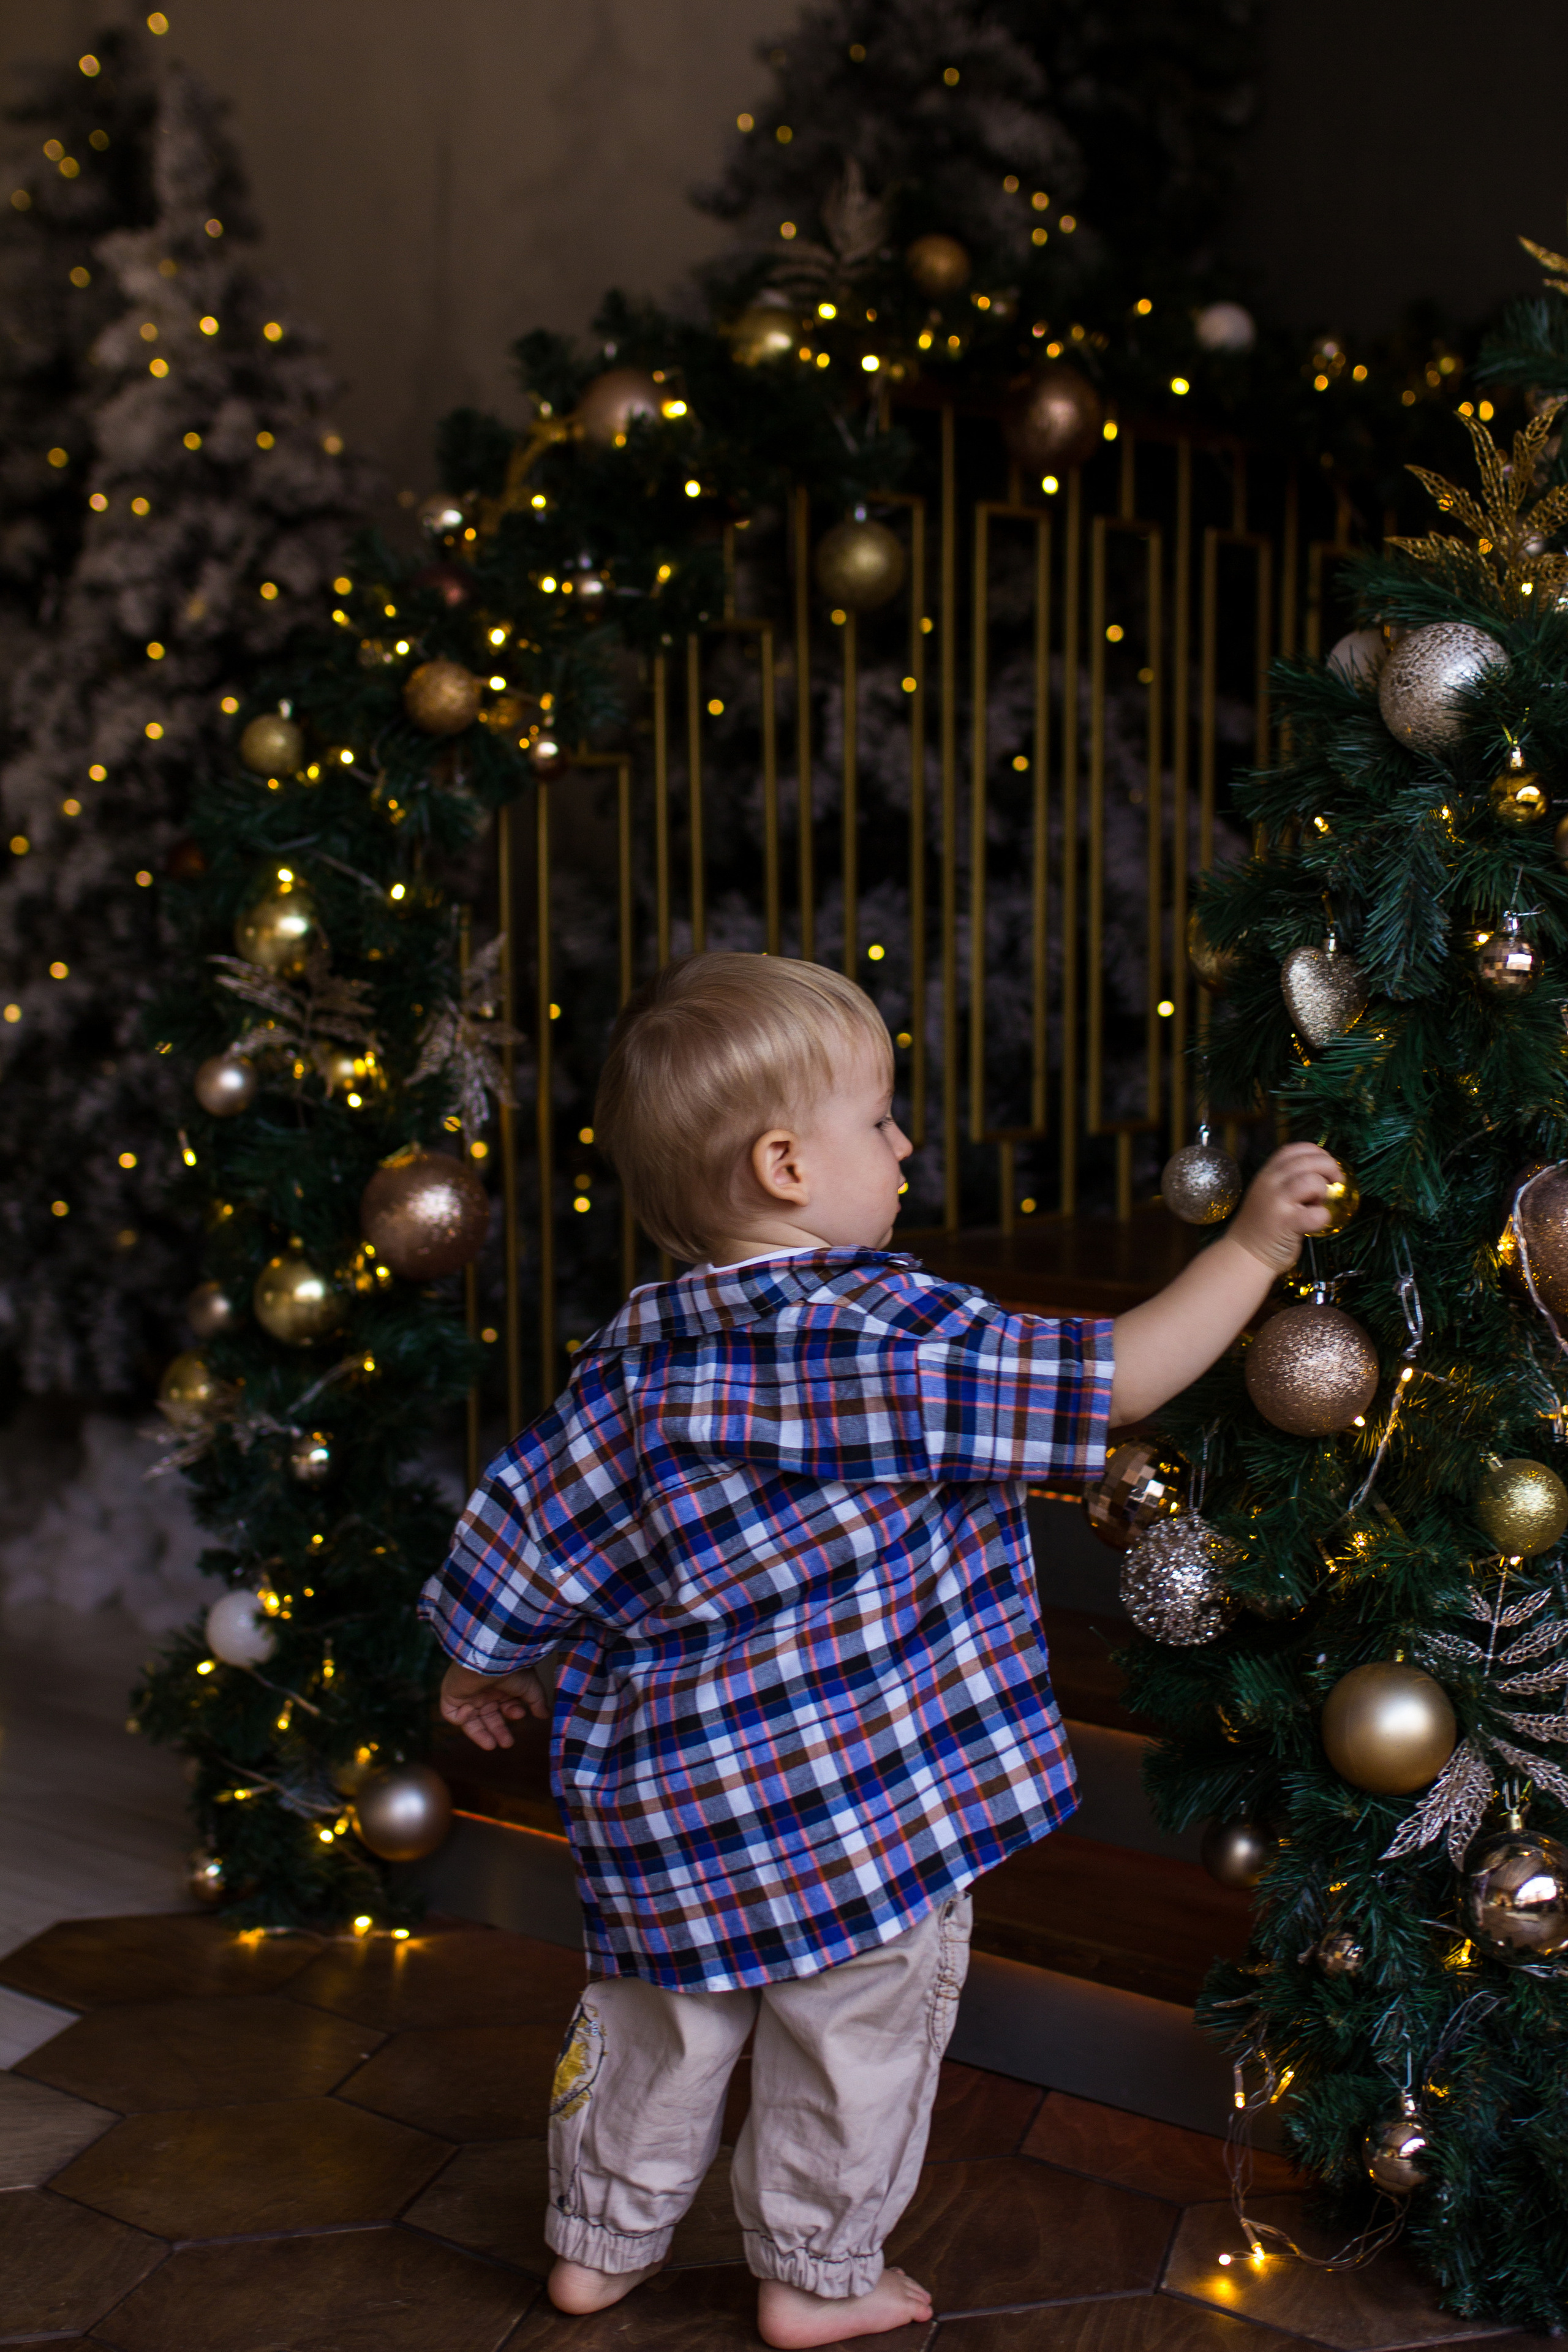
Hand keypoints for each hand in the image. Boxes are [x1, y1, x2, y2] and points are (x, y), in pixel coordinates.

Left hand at [440, 1658, 549, 1750]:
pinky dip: (461, 1718)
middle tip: (507, 1744)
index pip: (504, 1706)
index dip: (512, 1713)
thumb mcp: (530, 1687)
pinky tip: (471, 1710)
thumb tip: (545, 1715)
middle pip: (488, 1717)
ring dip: (480, 1734)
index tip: (518, 1714)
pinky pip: (451, 1714)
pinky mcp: (450, 1696)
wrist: (488, 1658)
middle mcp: (483, 1691)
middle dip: (498, 1731)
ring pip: (470, 1721)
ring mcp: (466, 1694)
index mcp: (500, 1686)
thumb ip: (537, 1702)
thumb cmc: (511, 1669)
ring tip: (491, 1746)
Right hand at [1228, 1142, 1342, 1273]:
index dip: (1317, 1152)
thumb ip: (1289, 1180)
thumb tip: (1322, 1171)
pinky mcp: (1286, 1224)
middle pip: (1308, 1161)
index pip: (1295, 1149)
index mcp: (1267, 1173)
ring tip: (1318, 1203)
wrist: (1245, 1254)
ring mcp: (1277, 1203)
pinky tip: (1316, 1222)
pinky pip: (1317, 1214)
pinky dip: (1323, 1217)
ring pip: (1312, 1181)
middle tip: (1336, 1182)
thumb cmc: (1263, 1225)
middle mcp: (1270, 1183)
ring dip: (1323, 1191)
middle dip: (1330, 1167)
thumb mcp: (1270, 1193)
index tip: (1326, 1165)